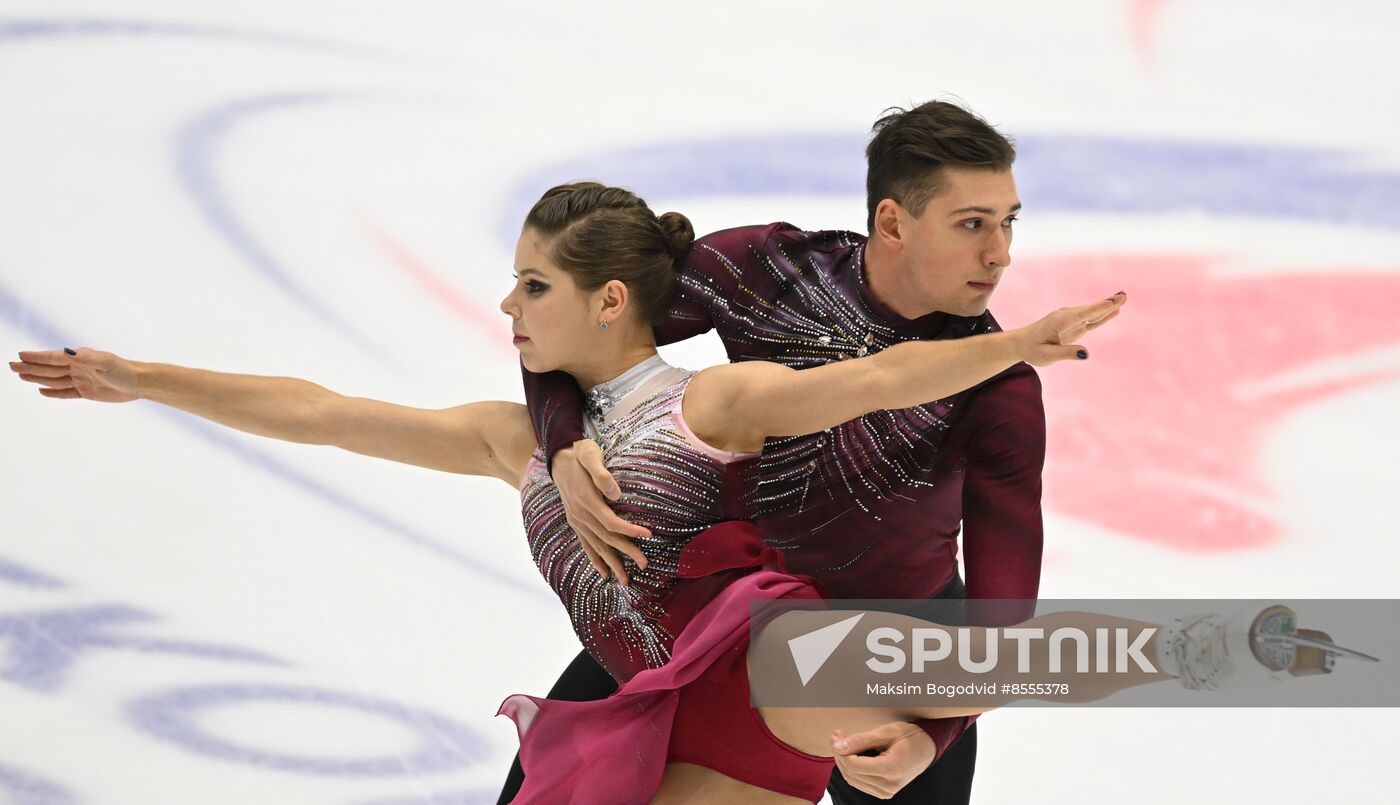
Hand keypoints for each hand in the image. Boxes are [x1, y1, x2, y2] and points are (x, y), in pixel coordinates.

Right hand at [9, 348, 139, 401]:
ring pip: (54, 380)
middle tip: (12, 365)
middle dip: (31, 366)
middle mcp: (78, 368)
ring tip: (20, 374)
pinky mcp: (87, 392)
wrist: (139, 383)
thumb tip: (67, 352)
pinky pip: (66, 392)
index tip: (20, 354)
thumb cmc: (124, 370)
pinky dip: (53, 392)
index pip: (54, 358)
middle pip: (50, 368)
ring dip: (37, 377)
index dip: (37, 357)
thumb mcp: (106, 362)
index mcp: (80, 358)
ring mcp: (81, 380)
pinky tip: (41, 390)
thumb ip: (87, 357)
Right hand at [552, 439, 651, 584]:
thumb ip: (602, 474)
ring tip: (625, 580)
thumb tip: (616, 494)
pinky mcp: (576, 522)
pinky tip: (604, 572)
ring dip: (612, 563)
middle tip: (644, 564)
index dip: (630, 530)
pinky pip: (585, 545)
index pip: (611, 522)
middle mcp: (581, 515)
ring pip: (597, 546)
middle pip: (607, 538)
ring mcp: (577, 521)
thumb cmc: (579, 454)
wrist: (557, 459)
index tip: (648, 535)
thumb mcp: (589, 455)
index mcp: (587, 500)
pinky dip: (595, 559)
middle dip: (626, 552)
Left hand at [829, 723, 936, 798]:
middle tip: (837, 736)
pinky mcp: (885, 792)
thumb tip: (838, 746)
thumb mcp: (885, 732)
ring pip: (853, 780)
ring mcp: (887, 791)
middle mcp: (889, 785)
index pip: (854, 765)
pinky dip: (852, 769)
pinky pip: (860, 783)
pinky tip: (851, 755)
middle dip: (840, 755)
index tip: (836, 736)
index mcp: (891, 769)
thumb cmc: (910, 736)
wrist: (928, 747)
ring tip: (842, 743)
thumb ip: (860, 740)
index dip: (840, 751)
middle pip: (851, 773)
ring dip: (844, 762)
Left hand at [1013, 291, 1126, 366]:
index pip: (1081, 315)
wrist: (1021, 343)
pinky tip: (1115, 309)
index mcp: (1059, 322)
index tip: (1110, 302)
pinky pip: (1091, 319)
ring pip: (1092, 312)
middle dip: (1107, 304)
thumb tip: (1085, 354)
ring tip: (1123, 297)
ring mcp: (1070, 318)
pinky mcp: (1074, 324)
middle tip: (1124, 296)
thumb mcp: (1046, 356)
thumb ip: (1066, 353)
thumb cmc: (1032, 350)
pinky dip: (1103, 314)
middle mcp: (1066, 317)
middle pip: (1090, 310)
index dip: (1097, 309)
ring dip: (1108, 305)